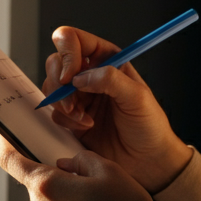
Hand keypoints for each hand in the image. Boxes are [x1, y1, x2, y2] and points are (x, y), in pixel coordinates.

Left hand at [0, 135, 172, 200]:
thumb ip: (81, 159)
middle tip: (86, 173)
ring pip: (49, 199)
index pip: (11, 161)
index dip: (6, 145)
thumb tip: (69, 163)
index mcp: (47, 186)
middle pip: (36, 181)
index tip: (6, 137)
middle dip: (56, 173)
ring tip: (98, 197)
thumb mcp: (108, 169)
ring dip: (66, 192)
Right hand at [44, 25, 191, 192]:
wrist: (146, 160)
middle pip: (55, 62)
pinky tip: (86, 126)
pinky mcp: (72, 117)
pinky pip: (54, 111)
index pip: (74, 40)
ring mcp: (79, 95)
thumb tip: (81, 76)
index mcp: (108, 59)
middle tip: (74, 102)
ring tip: (85, 118)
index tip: (70, 76)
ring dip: (63, 104)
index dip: (66, 53)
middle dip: (59, 82)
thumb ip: (111, 80)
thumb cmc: (149, 126)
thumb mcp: (137, 97)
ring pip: (51, 86)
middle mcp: (91, 74)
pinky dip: (65, 120)